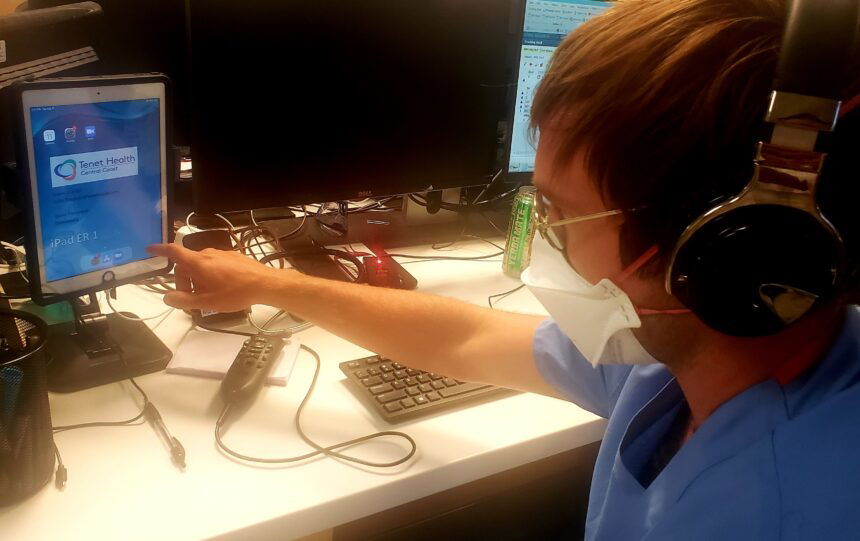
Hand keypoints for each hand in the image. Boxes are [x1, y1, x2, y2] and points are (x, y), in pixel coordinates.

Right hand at [147, 244, 290, 311]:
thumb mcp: (206, 302)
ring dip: (199, 279)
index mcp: (198, 262)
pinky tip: (222, 288)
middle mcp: (207, 253)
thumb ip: (184, 300)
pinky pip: (214, 264)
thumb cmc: (235, 293)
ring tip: (210, 296)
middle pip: (187, 264)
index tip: (149, 249)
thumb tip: (168, 297)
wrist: (264, 284)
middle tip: (192, 298)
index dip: (159, 250)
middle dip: (184, 280)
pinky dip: (211, 275)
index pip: (173, 251)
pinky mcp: (232, 257)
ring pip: (201, 265)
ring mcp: (221, 254)